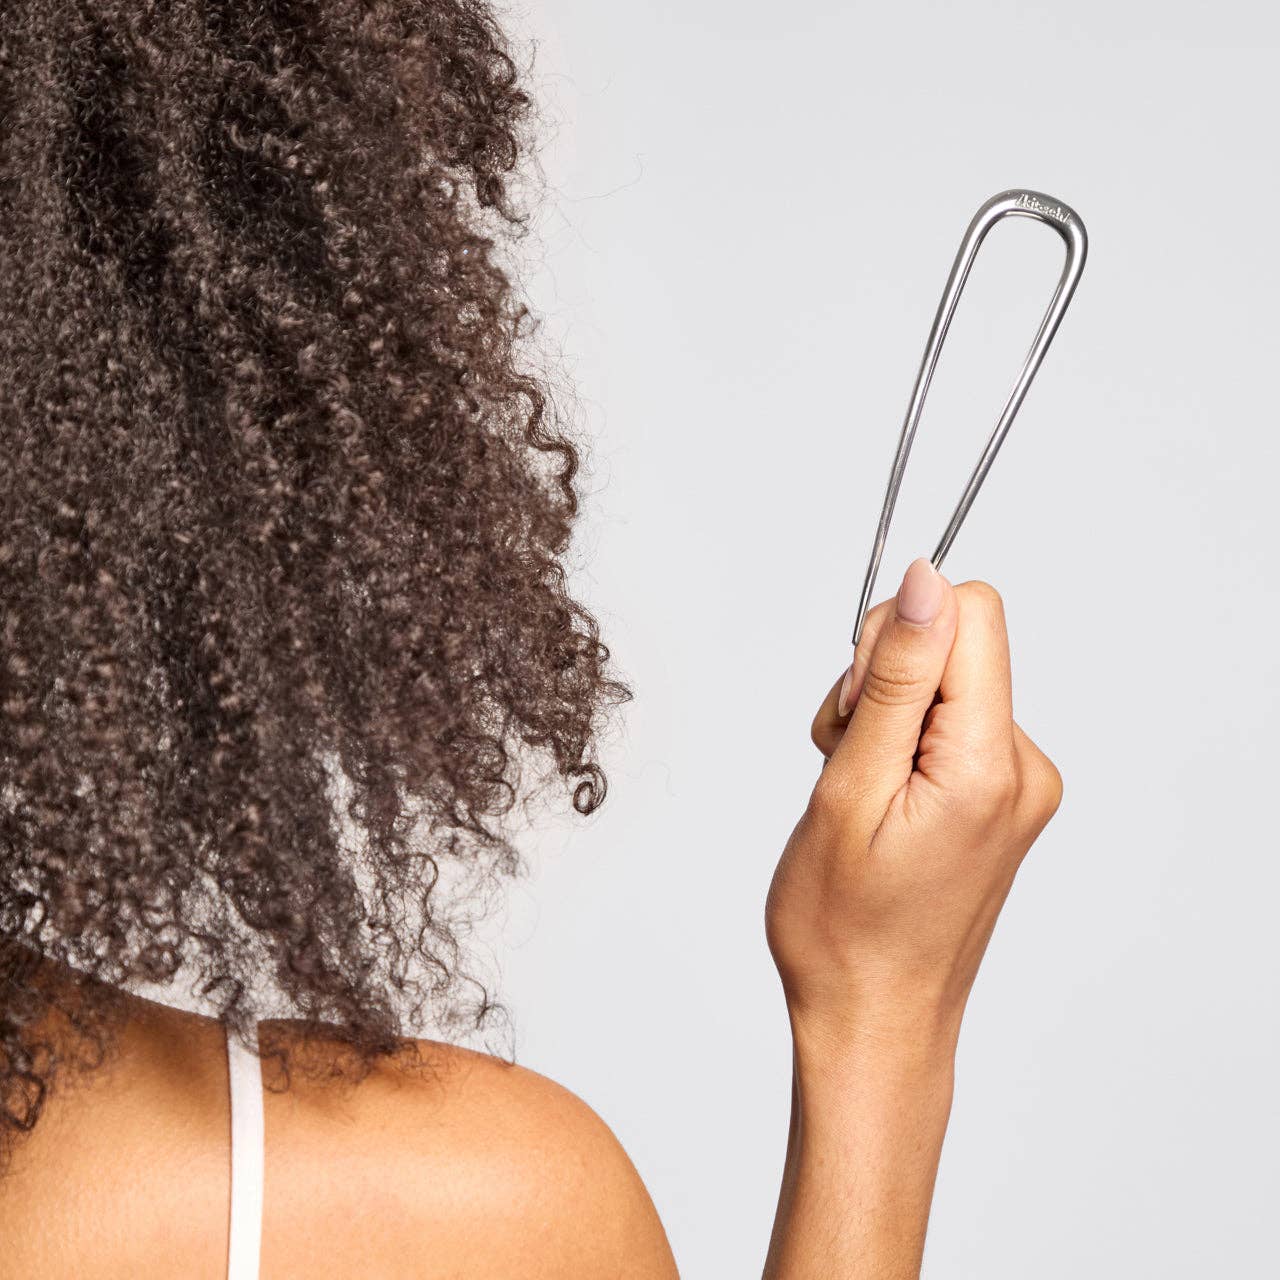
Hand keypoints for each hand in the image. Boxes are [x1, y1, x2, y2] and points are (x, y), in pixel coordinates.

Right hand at [765, 558, 1062, 1059]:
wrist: (874, 1020)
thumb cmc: (845, 929)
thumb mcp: (852, 791)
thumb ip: (898, 680)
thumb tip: (928, 581)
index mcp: (991, 764)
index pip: (968, 614)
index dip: (894, 638)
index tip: (857, 708)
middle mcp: (1025, 768)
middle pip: (954, 642)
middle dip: (881, 679)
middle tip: (844, 758)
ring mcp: (1018, 786)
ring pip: (942, 682)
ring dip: (882, 716)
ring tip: (854, 791)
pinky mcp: (1000, 797)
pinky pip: (948, 722)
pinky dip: (900, 743)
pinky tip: (875, 800)